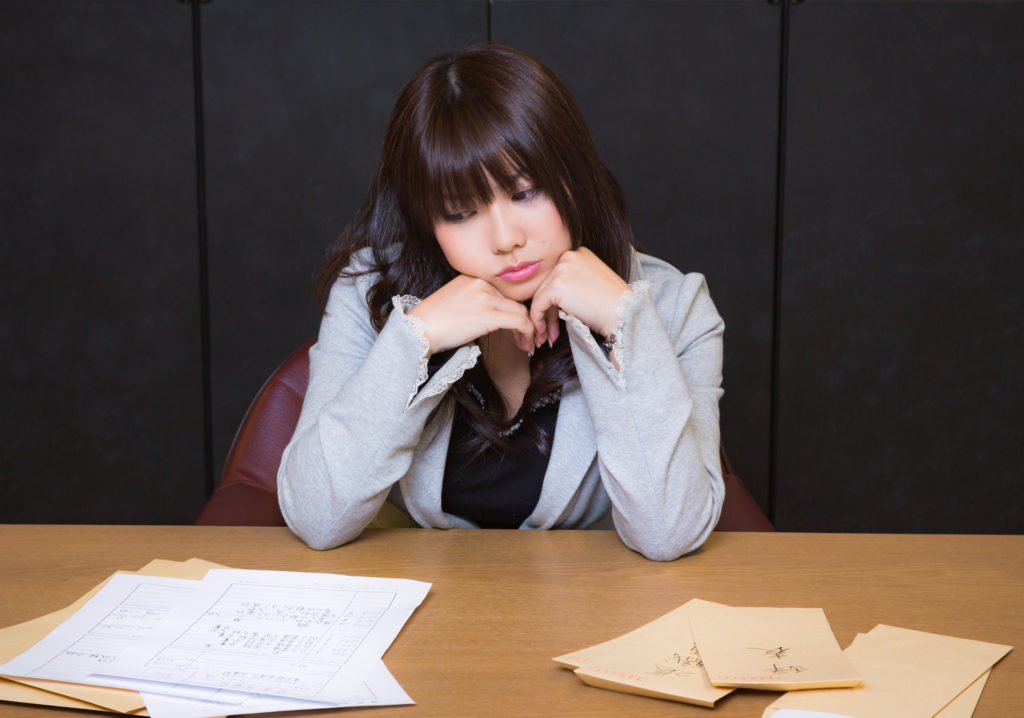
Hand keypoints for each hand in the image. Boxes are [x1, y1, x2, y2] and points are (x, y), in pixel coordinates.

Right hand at [409, 274, 534, 354]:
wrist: (418, 329)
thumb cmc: (432, 321)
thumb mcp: (455, 300)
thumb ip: (474, 300)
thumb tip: (492, 315)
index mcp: (473, 277)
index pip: (504, 292)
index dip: (513, 311)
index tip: (516, 326)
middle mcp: (482, 283)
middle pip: (515, 302)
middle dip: (524, 321)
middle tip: (526, 338)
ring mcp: (486, 298)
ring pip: (521, 312)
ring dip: (528, 330)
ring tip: (527, 344)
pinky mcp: (488, 315)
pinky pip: (519, 322)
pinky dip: (527, 334)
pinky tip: (525, 345)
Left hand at [529, 247, 631, 346]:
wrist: (624, 313)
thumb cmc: (614, 304)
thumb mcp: (592, 283)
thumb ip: (573, 283)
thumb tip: (551, 299)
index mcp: (578, 252)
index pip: (557, 276)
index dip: (554, 300)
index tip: (554, 318)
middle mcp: (568, 256)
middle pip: (547, 286)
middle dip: (547, 311)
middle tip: (547, 331)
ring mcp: (561, 270)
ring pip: (540, 296)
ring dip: (542, 319)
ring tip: (545, 337)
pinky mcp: (556, 286)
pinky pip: (538, 305)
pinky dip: (538, 320)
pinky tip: (544, 334)